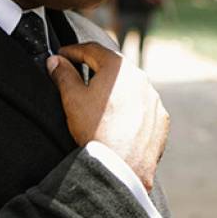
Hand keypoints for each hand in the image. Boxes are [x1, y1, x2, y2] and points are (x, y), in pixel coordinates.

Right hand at [47, 42, 169, 190]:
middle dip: (95, 67)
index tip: (62, 55)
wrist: (121, 167)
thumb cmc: (95, 131)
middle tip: (78, 71)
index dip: (73, 51)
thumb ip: (63, 74)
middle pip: (114, 66)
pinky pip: (144, 106)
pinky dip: (131, 107)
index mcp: (118, 67)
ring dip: (115, 88)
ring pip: (131, 86)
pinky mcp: (161, 118)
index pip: (92, 49)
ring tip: (98, 99)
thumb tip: (56, 61)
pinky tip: (119, 118)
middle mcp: (140, 77)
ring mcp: (153, 98)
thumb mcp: (72, 99)